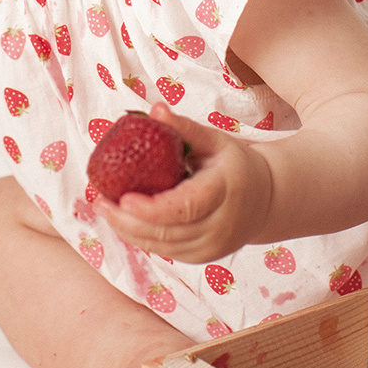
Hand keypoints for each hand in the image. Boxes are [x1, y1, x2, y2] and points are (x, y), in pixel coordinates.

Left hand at [97, 104, 273, 265]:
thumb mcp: (215, 141)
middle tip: (99, 202)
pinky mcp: (204, 257)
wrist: (267, 198)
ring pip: (164, 246)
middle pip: (168, 231)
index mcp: (226, 190)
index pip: (185, 207)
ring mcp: (213, 246)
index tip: (121, 198)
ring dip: (129, 231)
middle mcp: (222, 224)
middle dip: (128, 221)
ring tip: (104, 210)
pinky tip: (123, 223)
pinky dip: (142, 239)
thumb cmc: (235, 164)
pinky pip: (167, 251)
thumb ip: (185, 128)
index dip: (151, 208)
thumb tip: (155, 110)